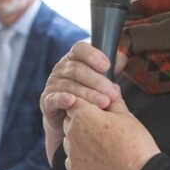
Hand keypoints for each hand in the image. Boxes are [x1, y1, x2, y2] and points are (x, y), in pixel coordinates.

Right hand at [40, 41, 125, 162]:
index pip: (80, 49)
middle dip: (97, 81)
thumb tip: (122, 58)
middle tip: (112, 93)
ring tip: (104, 103)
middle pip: (77, 69)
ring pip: (70, 85)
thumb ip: (111, 68)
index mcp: (73, 59)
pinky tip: (73, 101)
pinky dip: (63, 99)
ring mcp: (52, 84)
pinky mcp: (46, 101)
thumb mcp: (100, 80)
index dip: (93, 55)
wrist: (67, 120)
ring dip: (88, 94)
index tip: (106, 66)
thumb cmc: (87, 96)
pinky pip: (54, 98)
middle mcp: (61, 68)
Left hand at [63, 96, 159, 169]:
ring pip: (70, 139)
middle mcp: (72, 132)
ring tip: (102, 144)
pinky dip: (81, 157)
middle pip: (70, 119)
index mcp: (83, 115)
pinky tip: (98, 158)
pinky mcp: (74, 169)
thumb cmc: (134, 144)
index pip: (76, 101)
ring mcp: (71, 152)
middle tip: (102, 127)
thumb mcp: (126, 116)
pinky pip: (72, 158)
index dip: (88, 104)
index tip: (98, 109)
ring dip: (80, 139)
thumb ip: (114, 101)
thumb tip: (112, 88)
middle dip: (83, 120)